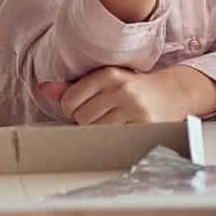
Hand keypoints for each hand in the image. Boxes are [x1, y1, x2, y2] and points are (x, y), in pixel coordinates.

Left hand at [38, 64, 215, 123]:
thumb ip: (72, 86)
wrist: (173, 93)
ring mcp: (134, 109)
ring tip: (112, 122)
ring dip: (99, 131)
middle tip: (102, 115)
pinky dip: (114, 138)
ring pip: (96, 131)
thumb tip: (43, 88)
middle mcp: (121, 89)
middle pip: (81, 118)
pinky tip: (123, 129)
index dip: (72, 109)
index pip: (69, 101)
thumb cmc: (132, 87)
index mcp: (108, 74)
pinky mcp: (145, 126)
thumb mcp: (104, 80)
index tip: (85, 107)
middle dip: (86, 121)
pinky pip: (115, 140)